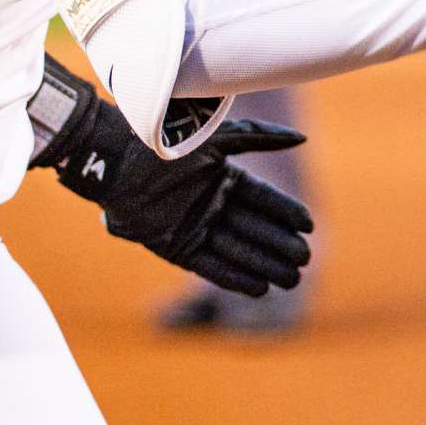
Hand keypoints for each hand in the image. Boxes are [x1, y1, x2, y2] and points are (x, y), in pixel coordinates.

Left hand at [35, 91, 313, 296]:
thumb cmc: (165, 141)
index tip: (309, 227)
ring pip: (236, 249)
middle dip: (279, 246)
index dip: (285, 214)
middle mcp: (212, 204)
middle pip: (254, 228)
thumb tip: (303, 138)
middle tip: (303, 261)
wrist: (116, 159)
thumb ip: (259, 137)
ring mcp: (194, 226)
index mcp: (224, 178)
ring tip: (289, 280)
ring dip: (262, 265)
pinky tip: (258, 287)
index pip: (263, 200)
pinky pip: (209, 266)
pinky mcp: (175, 247)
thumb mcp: (218, 137)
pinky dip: (233, 277)